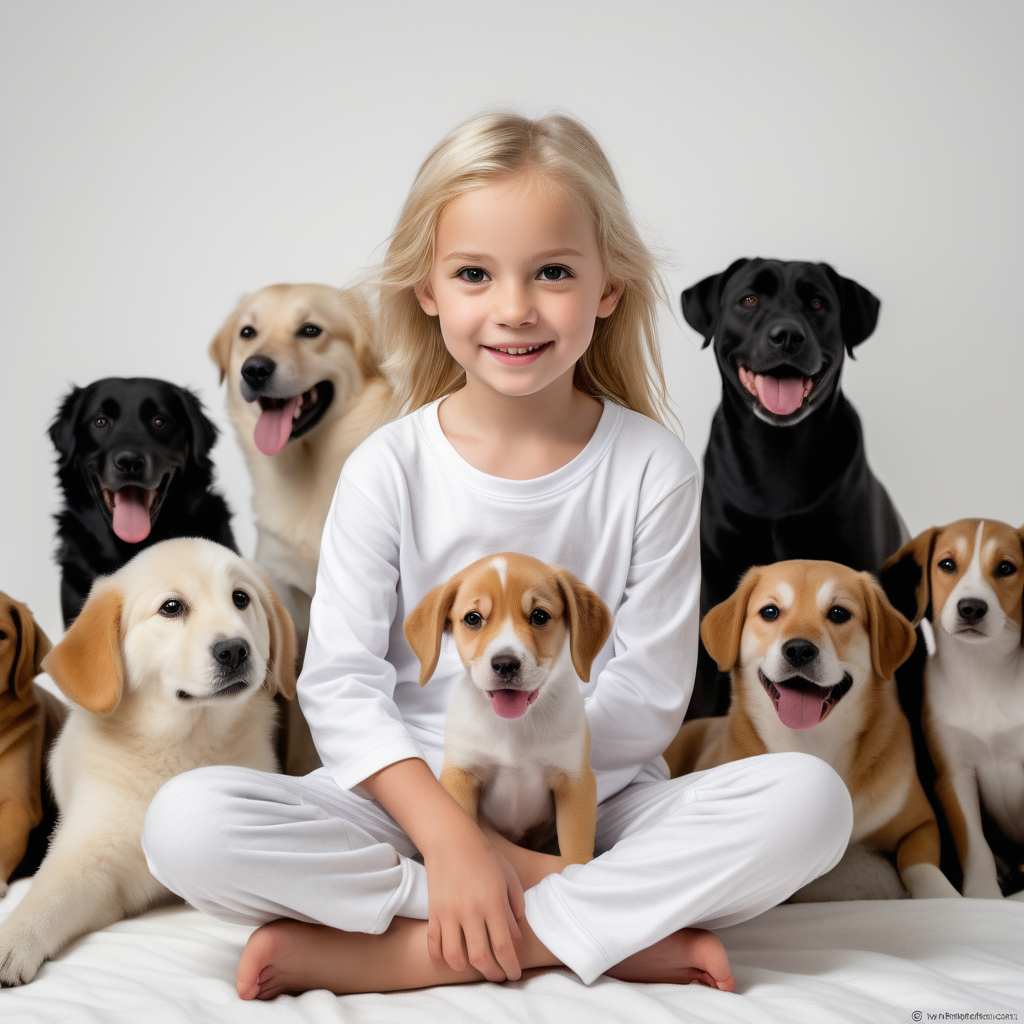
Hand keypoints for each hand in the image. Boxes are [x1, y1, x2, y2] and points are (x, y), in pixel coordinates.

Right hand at [424, 816, 524, 980]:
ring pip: (455, 957)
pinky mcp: (433, 912)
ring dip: (466, 969)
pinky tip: (452, 958)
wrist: (450, 838)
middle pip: (480, 958)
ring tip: (476, 967)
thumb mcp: (508, 875)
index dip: (510, 967)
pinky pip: (434, 945)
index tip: (514, 975)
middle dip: (493, 974)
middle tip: (499, 977)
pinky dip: (442, 957)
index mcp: (493, 902)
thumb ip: (515, 905)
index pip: (503, 946)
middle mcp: (470, 911)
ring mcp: (449, 913)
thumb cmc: (484, 855)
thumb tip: (516, 936)